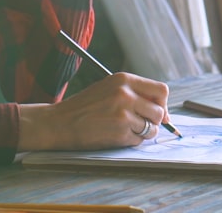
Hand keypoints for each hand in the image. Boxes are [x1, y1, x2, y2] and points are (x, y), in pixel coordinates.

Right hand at [16, 73, 172, 150]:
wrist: (59, 122)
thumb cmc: (84, 107)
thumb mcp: (109, 88)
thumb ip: (133, 93)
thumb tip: (162, 110)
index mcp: (124, 79)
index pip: (161, 90)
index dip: (162, 104)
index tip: (157, 112)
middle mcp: (126, 94)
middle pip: (159, 111)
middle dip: (154, 121)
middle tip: (141, 124)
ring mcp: (124, 114)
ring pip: (151, 128)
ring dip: (143, 133)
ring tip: (126, 129)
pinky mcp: (120, 132)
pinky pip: (138, 140)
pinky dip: (131, 141)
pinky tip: (116, 135)